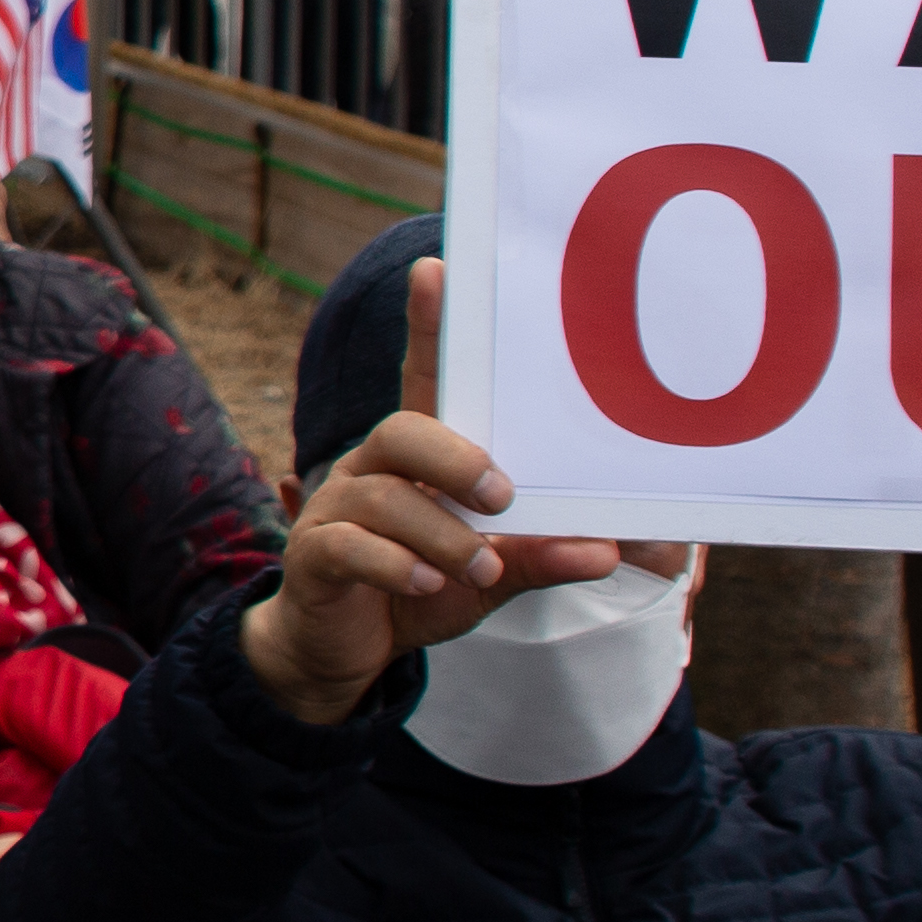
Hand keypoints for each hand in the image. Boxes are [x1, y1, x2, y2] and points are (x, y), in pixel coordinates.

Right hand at [237, 258, 620, 725]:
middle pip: (403, 430)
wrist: (345, 651)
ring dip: (443, 535)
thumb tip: (607, 549)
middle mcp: (372, 468)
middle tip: (502, 498)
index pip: (424, 377)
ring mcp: (336, 508)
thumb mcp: (492, 575)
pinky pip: (349, 546)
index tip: (437, 269)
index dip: (427, 324)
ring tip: (482, 568)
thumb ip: (540, 555)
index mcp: (420, 459)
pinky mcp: (314, 555)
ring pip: (383, 496)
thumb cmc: (423, 590)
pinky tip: (425, 585)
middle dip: (455, 458)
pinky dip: (395, 565)